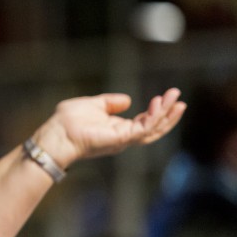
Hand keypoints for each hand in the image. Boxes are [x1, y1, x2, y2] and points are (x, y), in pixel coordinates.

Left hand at [35, 88, 185, 167]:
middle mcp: (123, 137)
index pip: (145, 122)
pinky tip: (158, 103)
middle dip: (168, 114)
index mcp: (118, 129)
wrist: (55, 134)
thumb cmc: (67, 121)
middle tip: (180, 99)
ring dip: (166, 115)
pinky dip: (153, 117)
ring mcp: (123, 139)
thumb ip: (110, 103)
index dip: (158, 111)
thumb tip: (127, 100)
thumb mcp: (92, 104)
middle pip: (154, 128)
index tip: (168, 97)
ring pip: (153, 129)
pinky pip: (143, 129)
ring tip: (177, 100)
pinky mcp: (120, 139)